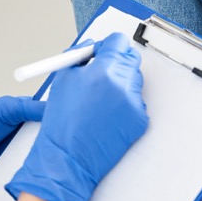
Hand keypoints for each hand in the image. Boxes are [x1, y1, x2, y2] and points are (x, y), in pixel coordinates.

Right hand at [6, 32, 148, 200]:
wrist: (68, 159)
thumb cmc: (61, 123)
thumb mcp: (63, 79)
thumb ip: (79, 56)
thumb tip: (91, 47)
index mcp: (103, 71)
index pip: (118, 42)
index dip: (107, 45)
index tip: (101, 51)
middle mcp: (122, 85)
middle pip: (130, 58)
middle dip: (116, 60)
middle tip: (102, 71)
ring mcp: (134, 104)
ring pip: (134, 79)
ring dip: (120, 82)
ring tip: (99, 100)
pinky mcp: (139, 120)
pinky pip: (135, 101)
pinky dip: (124, 103)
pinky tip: (106, 115)